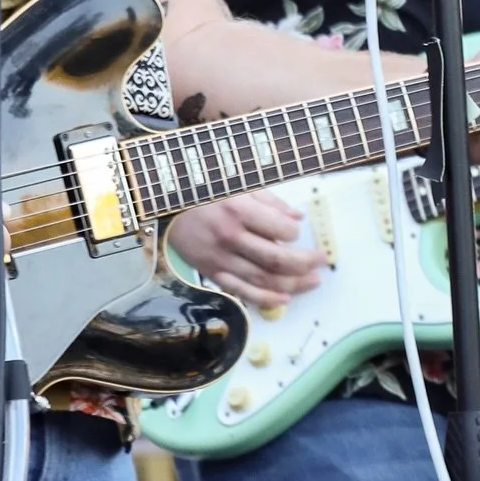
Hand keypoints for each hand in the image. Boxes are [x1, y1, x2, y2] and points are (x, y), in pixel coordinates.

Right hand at [165, 193, 325, 310]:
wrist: (158, 202)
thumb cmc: (199, 186)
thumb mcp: (232, 181)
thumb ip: (267, 199)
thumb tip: (297, 216)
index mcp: (237, 209)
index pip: (281, 229)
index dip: (297, 231)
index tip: (299, 229)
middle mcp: (230, 237)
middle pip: (277, 259)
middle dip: (305, 262)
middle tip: (321, 261)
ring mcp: (220, 258)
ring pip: (264, 280)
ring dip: (294, 284)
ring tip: (313, 282)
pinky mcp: (210, 272)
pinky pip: (242, 291)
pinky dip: (265, 299)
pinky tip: (285, 299)